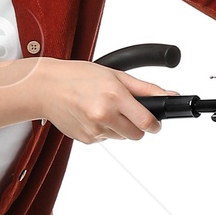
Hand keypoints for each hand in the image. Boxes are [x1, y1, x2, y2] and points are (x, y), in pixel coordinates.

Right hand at [32, 57, 177, 142]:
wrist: (46, 87)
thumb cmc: (79, 76)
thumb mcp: (116, 75)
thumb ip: (146, 88)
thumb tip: (170, 95)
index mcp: (115, 97)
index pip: (147, 122)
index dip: (155, 125)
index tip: (155, 123)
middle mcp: (104, 115)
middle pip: (136, 134)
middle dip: (137, 125)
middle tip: (125, 111)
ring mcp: (94, 130)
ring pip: (121, 137)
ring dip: (118, 127)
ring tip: (103, 108)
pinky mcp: (86, 139)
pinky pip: (105, 139)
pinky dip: (103, 129)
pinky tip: (90, 114)